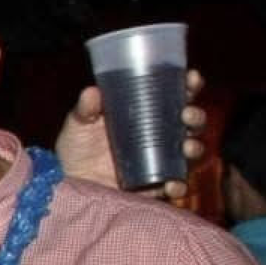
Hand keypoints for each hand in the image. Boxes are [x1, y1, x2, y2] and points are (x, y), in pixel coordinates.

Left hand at [53, 69, 207, 200]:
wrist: (70, 185)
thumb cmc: (76, 149)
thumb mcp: (78, 125)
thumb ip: (84, 109)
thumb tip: (91, 91)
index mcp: (147, 113)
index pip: (175, 95)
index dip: (189, 85)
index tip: (192, 78)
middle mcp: (160, 135)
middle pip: (190, 121)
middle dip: (195, 115)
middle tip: (186, 114)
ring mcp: (161, 161)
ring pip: (190, 151)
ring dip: (195, 146)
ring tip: (186, 146)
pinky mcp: (156, 186)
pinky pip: (176, 186)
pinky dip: (178, 185)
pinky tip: (172, 184)